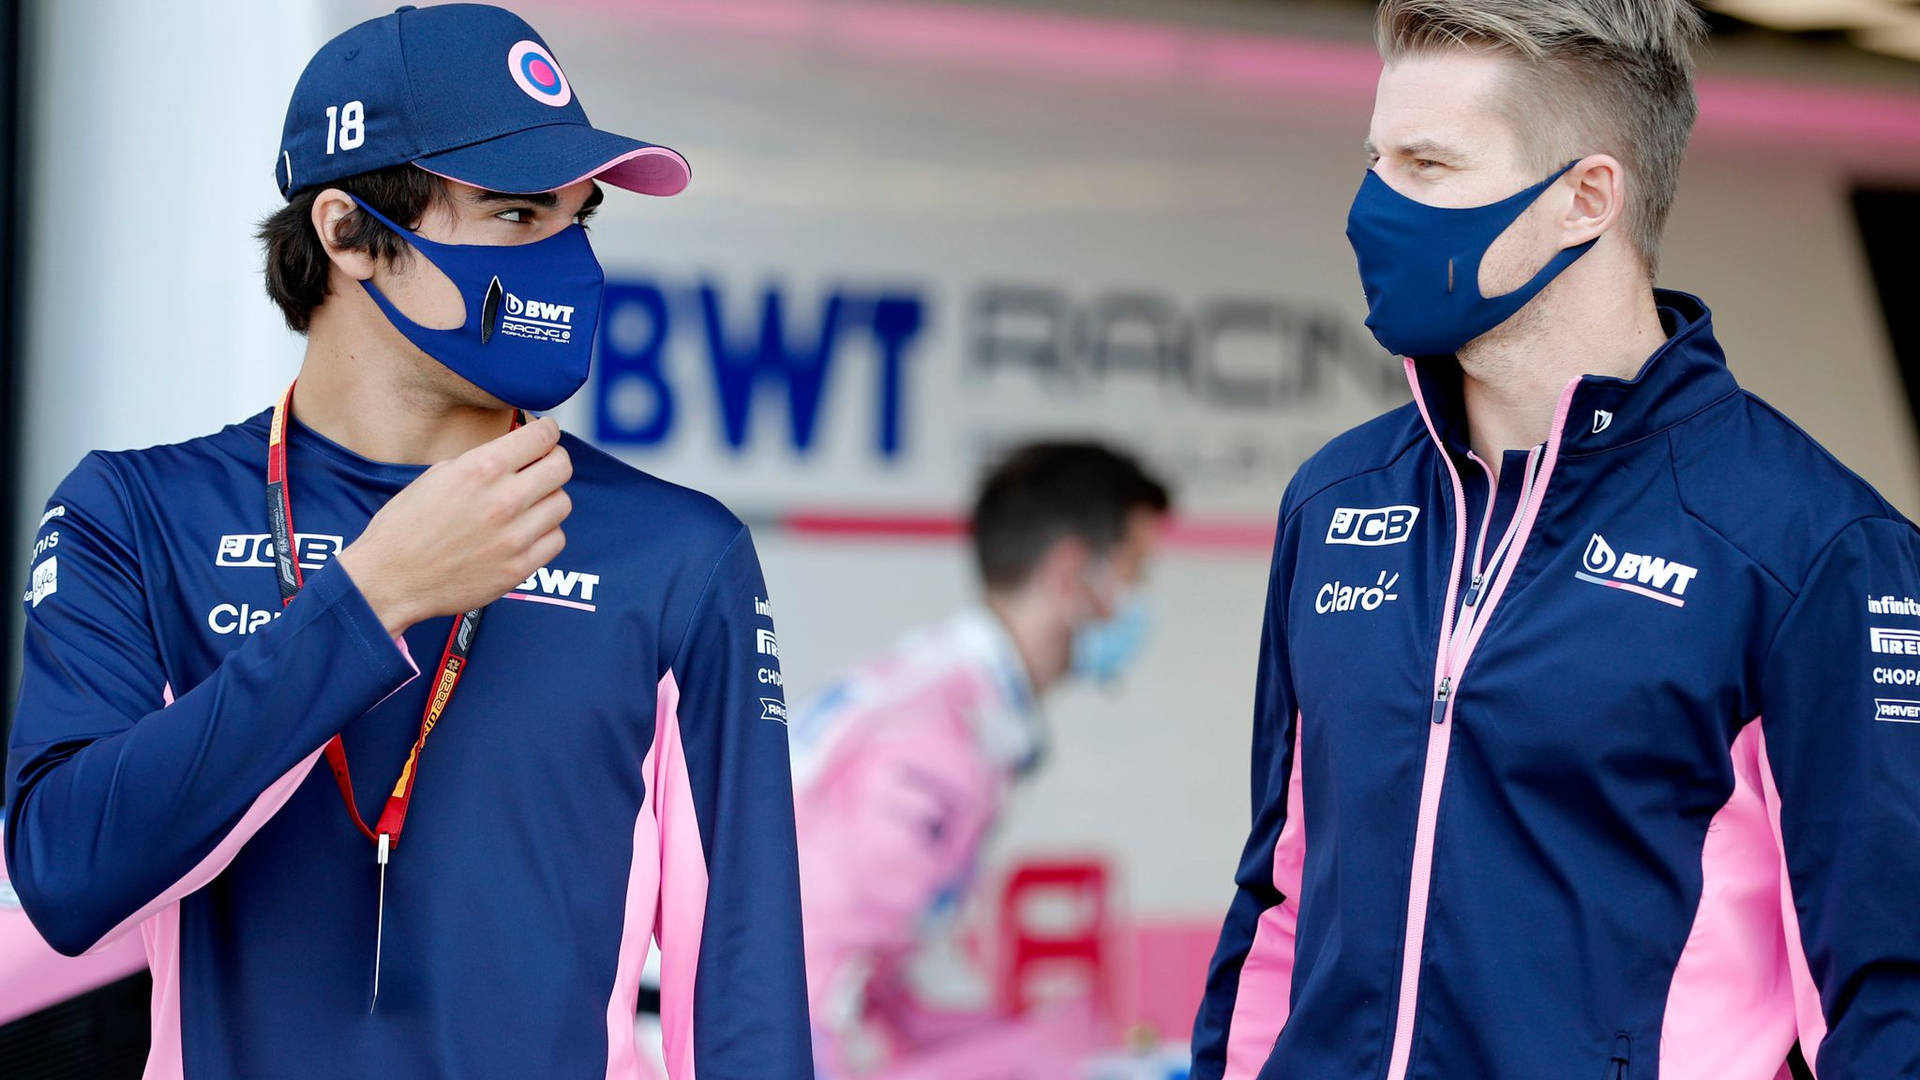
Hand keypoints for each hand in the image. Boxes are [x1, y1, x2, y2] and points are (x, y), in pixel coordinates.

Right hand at [334, 417, 571, 635]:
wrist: (390, 579)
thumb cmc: (405, 526)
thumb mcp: (438, 475)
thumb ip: (482, 461)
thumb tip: (515, 451)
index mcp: (481, 469)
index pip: (543, 436)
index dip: (547, 431)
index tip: (546, 434)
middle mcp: (504, 500)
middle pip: (562, 466)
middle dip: (554, 460)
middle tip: (543, 465)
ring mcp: (515, 536)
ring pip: (562, 503)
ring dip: (549, 498)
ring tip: (529, 503)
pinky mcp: (520, 567)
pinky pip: (556, 539)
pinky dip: (546, 533)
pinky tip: (526, 531)